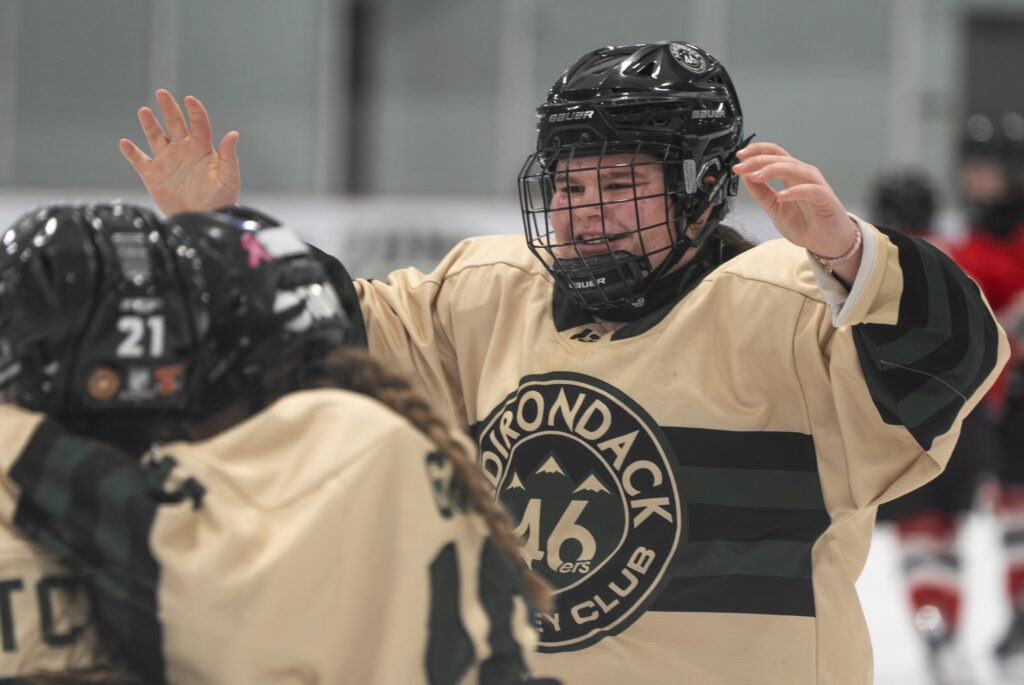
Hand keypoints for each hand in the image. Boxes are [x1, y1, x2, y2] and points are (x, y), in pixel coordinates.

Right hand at [119, 90, 240, 214]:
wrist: (204, 220)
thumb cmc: (220, 200)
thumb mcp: (229, 178)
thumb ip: (229, 156)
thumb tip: (233, 134)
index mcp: (202, 149)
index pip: (199, 124)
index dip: (195, 111)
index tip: (190, 100)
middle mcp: (184, 150)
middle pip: (175, 123)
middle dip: (168, 108)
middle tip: (162, 93)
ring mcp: (168, 161)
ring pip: (156, 137)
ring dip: (149, 124)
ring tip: (144, 111)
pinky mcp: (154, 175)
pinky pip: (139, 160)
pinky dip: (131, 153)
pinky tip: (126, 144)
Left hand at [732, 142, 861, 284]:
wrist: (827, 243)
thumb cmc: (807, 224)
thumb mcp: (774, 208)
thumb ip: (761, 193)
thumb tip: (746, 176)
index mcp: (791, 176)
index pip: (774, 155)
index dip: (757, 151)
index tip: (740, 156)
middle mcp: (803, 176)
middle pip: (781, 159)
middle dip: (758, 161)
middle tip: (741, 167)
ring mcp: (816, 186)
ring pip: (795, 169)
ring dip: (773, 170)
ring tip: (756, 176)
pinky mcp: (826, 199)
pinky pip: (811, 190)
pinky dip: (796, 191)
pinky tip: (782, 195)